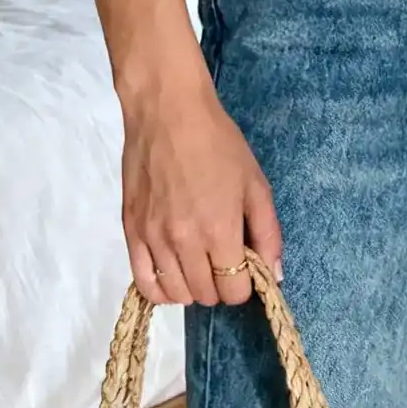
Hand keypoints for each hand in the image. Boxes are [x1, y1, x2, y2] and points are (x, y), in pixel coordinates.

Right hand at [120, 61, 282, 308]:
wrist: (166, 112)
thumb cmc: (217, 143)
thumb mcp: (256, 185)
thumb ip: (268, 233)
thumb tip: (275, 275)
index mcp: (220, 231)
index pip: (233, 291)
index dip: (244, 286)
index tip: (244, 269)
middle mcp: (184, 242)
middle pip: (205, 295)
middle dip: (220, 286)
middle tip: (222, 262)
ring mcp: (153, 239)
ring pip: (175, 294)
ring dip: (192, 288)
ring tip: (197, 266)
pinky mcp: (131, 232)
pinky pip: (143, 283)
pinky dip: (160, 290)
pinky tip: (171, 276)